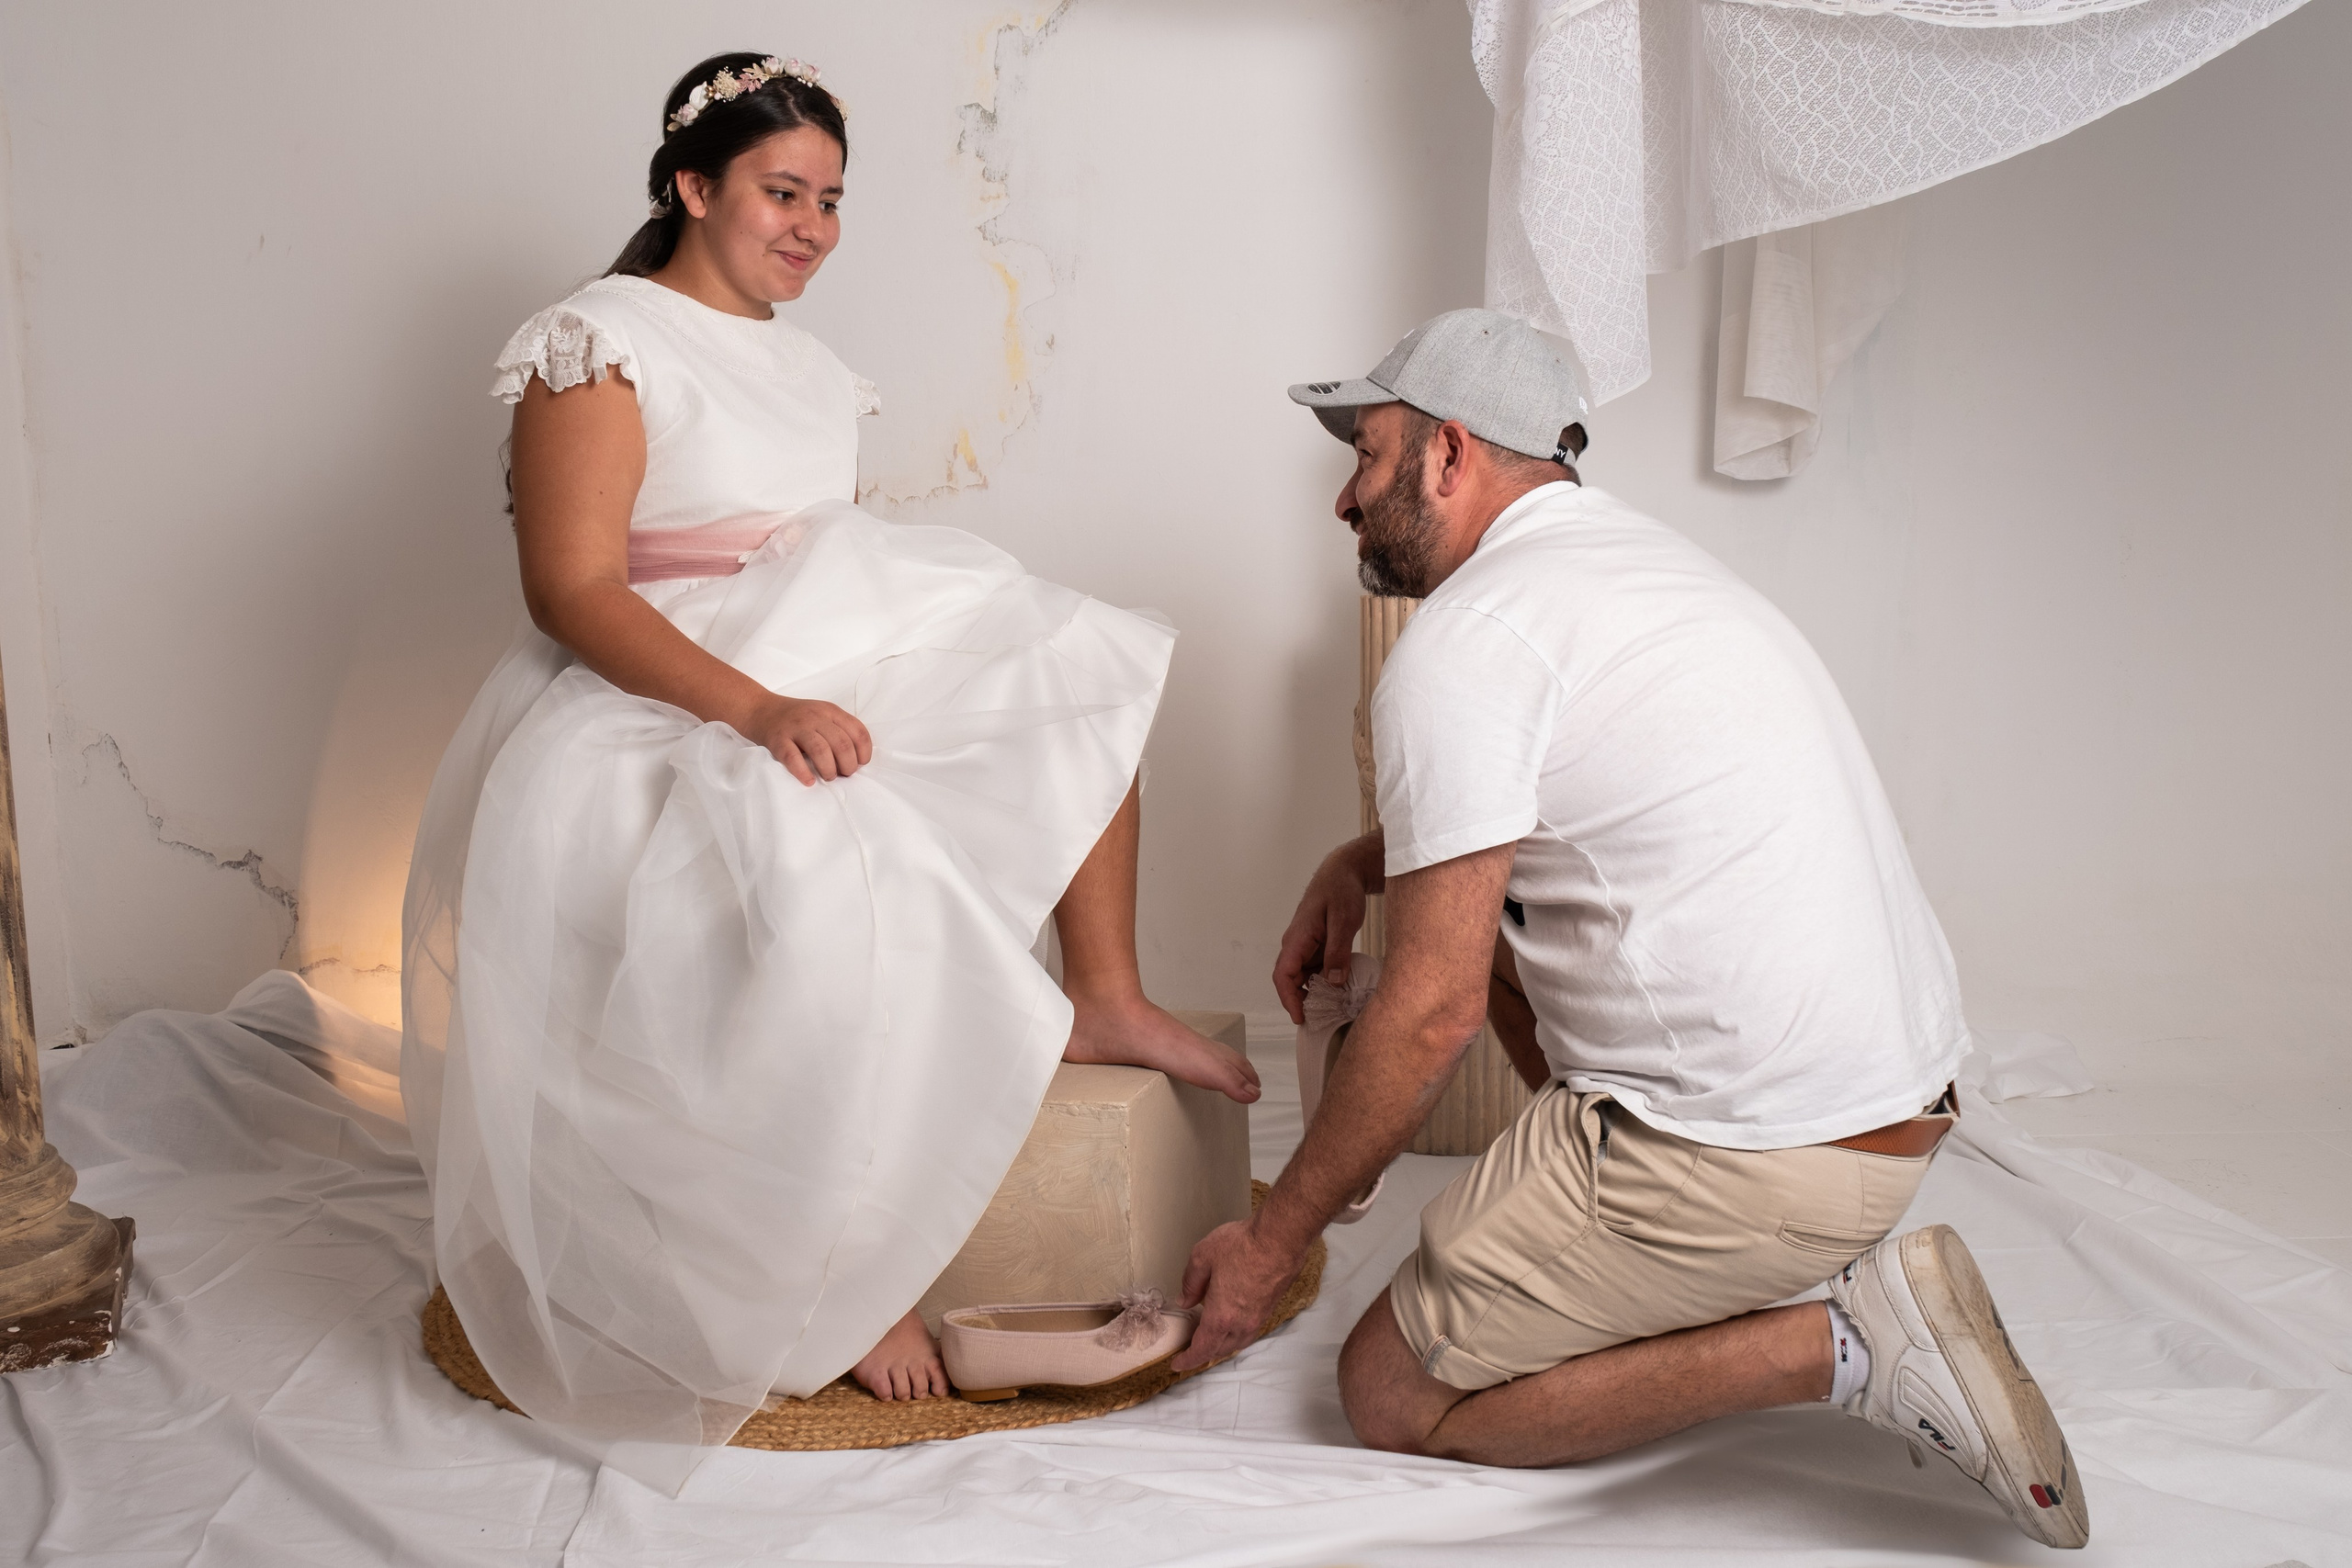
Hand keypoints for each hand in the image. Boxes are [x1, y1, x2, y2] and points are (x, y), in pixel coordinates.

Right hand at [744, 695, 871, 785]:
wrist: (760, 709)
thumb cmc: (796, 718)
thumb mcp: (822, 715)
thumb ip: (839, 729)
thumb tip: (856, 759)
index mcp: (830, 711)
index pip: (858, 731)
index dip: (864, 752)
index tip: (860, 763)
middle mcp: (815, 717)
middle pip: (842, 744)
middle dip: (848, 765)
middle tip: (843, 774)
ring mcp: (796, 727)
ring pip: (820, 750)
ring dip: (829, 769)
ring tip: (828, 777)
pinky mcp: (778, 739)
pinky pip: (792, 758)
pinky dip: (802, 772)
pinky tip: (808, 781)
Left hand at [1173, 1218, 1306, 1372]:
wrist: (1280, 1238)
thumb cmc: (1242, 1245)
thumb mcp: (1203, 1257)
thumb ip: (1190, 1282)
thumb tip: (1185, 1300)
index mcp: (1221, 1316)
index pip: (1202, 1349)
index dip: (1188, 1359)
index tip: (1177, 1363)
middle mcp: (1242, 1323)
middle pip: (1221, 1349)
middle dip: (1204, 1352)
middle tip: (1191, 1347)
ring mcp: (1259, 1316)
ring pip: (1238, 1342)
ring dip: (1222, 1344)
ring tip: (1211, 1336)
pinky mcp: (1270, 1307)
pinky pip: (1250, 1330)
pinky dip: (1237, 1333)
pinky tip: (1232, 1319)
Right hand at [1271, 838, 1377, 1022]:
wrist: (1343, 872)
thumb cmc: (1341, 890)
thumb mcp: (1344, 921)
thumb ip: (1338, 951)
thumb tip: (1333, 982)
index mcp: (1297, 938)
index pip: (1283, 975)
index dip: (1290, 999)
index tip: (1301, 1018)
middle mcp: (1296, 944)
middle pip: (1289, 980)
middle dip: (1300, 1002)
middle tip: (1319, 1021)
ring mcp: (1304, 945)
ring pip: (1301, 976)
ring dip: (1311, 993)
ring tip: (1331, 1010)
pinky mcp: (1315, 946)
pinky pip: (1313, 969)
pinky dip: (1321, 982)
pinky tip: (1338, 991)